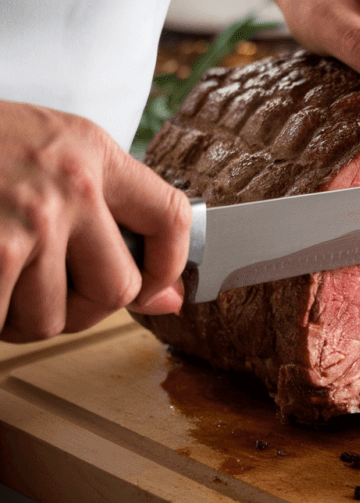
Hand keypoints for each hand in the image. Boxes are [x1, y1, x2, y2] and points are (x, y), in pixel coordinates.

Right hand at [0, 101, 191, 342]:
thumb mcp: (46, 154)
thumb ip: (110, 216)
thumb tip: (168, 300)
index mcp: (91, 152)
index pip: (171, 217)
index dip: (169, 266)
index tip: (154, 287)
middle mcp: (69, 184)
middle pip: (117, 289)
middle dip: (84, 308)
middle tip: (46, 291)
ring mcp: (27, 221)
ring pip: (54, 319)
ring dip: (23, 317)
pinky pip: (6, 321)